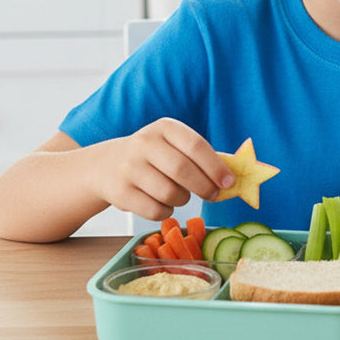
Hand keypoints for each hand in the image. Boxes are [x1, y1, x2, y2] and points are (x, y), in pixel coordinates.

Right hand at [91, 118, 235, 220]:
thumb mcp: (174, 145)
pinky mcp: (120, 192)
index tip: (229, 182)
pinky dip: (166, 211)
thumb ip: (201, 157)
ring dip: (184, 199)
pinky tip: (163, 202)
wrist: (107, 165)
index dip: (215, 166)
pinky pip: (155, 210)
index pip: (195, 145)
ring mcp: (129, 168)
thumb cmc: (155, 156)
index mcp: (164, 127)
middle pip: (182, 170)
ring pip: (169, 193)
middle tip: (214, 195)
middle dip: (204, 186)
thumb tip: (232, 177)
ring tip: (181, 195)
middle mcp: (144, 143)